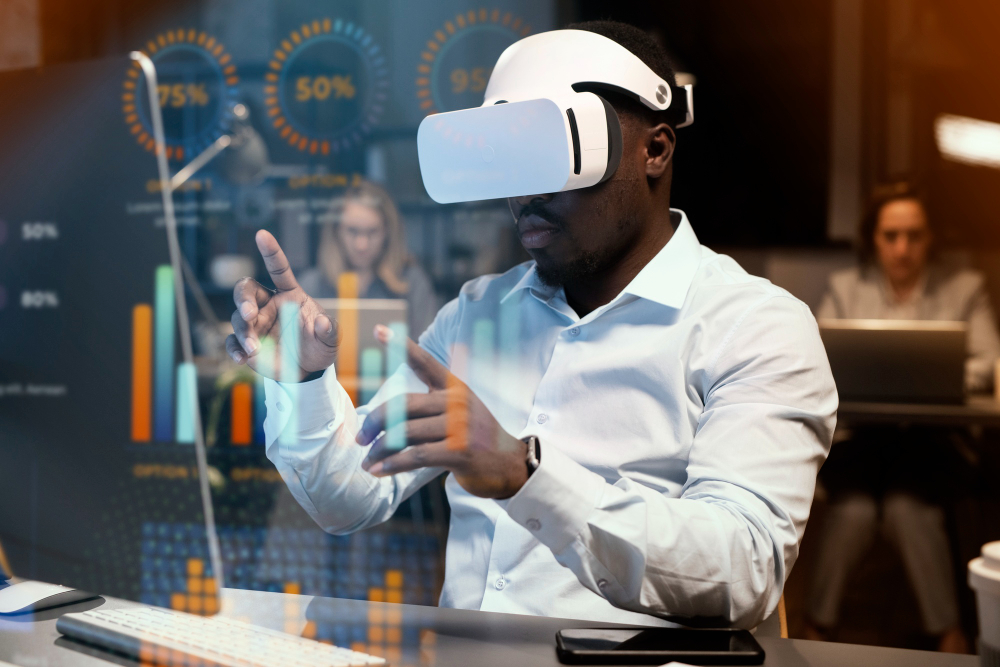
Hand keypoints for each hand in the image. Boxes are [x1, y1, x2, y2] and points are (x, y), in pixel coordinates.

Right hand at [225, 230, 337, 380]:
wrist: (308, 371)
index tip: (262, 234)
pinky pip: (232, 342)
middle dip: (243, 298)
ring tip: (255, 348)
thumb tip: (322, 323)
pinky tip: (242, 358)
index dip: (270, 251)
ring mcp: (256, 324)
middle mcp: (268, 305)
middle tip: (249, 313)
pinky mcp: (246, 344)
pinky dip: (234, 349)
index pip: (278, 269)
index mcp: (289, 295)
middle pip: (246, 289)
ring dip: (244, 332)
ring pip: (239, 319)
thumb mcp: (330, 339)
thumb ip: (329, 330)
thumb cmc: (319, 345)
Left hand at [355, 326, 528, 498]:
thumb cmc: (477, 439)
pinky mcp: (460, 451)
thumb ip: (432, 406)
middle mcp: (457, 402)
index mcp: (455, 388)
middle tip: (360, 438)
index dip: (402, 346)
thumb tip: (389, 418)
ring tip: (367, 460)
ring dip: (380, 449)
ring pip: (406, 433)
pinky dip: (393, 464)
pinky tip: (378, 470)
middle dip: (376, 421)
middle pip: (404, 404)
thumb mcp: (461, 412)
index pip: (425, 362)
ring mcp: (460, 426)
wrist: (510, 464)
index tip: (379, 330)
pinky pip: (417, 455)